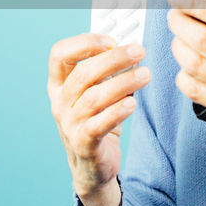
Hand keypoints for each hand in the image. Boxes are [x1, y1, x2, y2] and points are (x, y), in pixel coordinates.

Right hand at [47, 33, 150, 198]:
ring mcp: (69, 124)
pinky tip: (133, 103)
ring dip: (123, 83)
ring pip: (94, 98)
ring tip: (146, 75)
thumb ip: (109, 72)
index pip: (59, 54)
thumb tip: (133, 51)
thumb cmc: (97, 120)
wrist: (91, 165)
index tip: (111, 40)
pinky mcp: (83, 144)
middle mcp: (60, 102)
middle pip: (83, 73)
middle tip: (139, 51)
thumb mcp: (97, 92)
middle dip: (113, 58)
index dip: (84, 43)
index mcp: (59, 84)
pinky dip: (116, 112)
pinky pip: (98, 125)